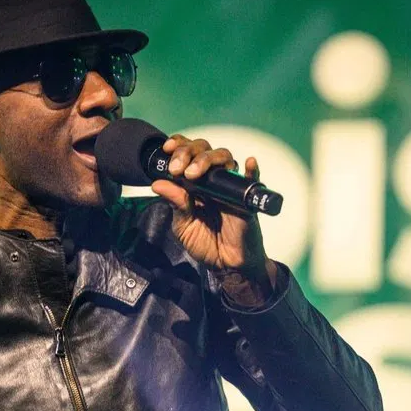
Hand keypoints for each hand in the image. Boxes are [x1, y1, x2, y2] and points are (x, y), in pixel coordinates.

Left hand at [150, 136, 276, 302]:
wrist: (226, 264)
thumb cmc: (205, 243)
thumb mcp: (183, 225)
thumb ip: (174, 203)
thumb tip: (157, 183)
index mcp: (195, 183)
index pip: (188, 154)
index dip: (179, 146)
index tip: (167, 149)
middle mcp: (212, 180)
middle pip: (204, 150)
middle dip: (188, 152)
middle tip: (178, 168)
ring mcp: (230, 186)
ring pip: (224, 158)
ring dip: (208, 159)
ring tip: (193, 173)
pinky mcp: (246, 199)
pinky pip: (253, 180)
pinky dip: (252, 170)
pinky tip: (249, 164)